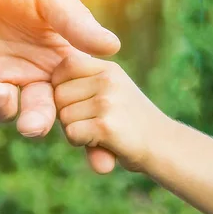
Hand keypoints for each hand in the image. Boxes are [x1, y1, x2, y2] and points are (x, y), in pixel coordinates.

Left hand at [0, 0, 119, 137]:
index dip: (81, 114)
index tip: (83, 124)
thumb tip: (114, 47)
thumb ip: (74, 23)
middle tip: (32, 126)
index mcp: (55, 57)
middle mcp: (28, 72)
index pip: (73, 95)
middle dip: (37, 122)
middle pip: (38, 111)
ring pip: (4, 114)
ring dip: (3, 111)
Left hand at [52, 55, 169, 173]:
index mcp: (108, 68)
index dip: (62, 86)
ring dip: (75, 130)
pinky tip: (103, 142)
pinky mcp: (106, 125)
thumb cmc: (131, 121)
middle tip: (95, 121)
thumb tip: (47, 85)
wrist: (164, 147)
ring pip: (63, 116)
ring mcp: (108, 101)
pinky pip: (72, 133)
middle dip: (68, 113)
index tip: (78, 100)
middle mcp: (108, 79)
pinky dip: (82, 143)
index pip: (65, 66)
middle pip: (58, 94)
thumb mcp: (112, 90)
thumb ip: (84, 82)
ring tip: (102, 131)